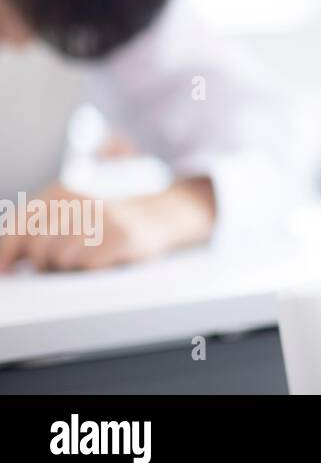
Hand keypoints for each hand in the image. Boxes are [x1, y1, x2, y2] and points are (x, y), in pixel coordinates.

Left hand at [0, 177, 215, 272]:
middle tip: (61, 260)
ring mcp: (103, 218)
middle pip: (38, 249)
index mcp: (63, 189)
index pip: (20, 226)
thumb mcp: (73, 207)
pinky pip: (88, 266)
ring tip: (89, 253)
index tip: (4, 273)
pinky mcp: (122, 237)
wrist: (162, 210)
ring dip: (71, 265)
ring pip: (61, 261)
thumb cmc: (109, 215)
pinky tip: (104, 256)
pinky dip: (92, 267)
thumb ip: (39, 225)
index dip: (6, 253)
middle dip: (44, 262)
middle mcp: (81, 200)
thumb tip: (7, 261)